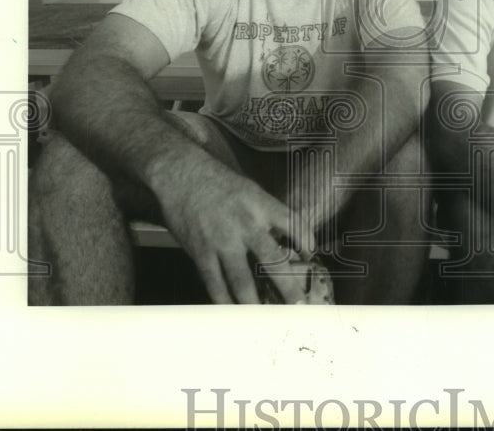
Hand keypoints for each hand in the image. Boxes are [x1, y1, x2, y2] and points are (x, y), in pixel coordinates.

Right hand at [154, 154, 316, 303]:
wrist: (181, 174)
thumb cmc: (219, 182)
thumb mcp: (250, 190)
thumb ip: (266, 213)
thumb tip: (284, 238)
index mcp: (261, 205)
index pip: (292, 224)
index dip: (305, 241)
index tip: (311, 255)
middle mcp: (245, 224)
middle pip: (271, 259)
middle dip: (287, 285)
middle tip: (298, 304)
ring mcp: (222, 241)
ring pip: (242, 279)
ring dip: (255, 301)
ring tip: (265, 318)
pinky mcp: (201, 251)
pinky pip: (214, 281)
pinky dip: (224, 299)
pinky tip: (231, 311)